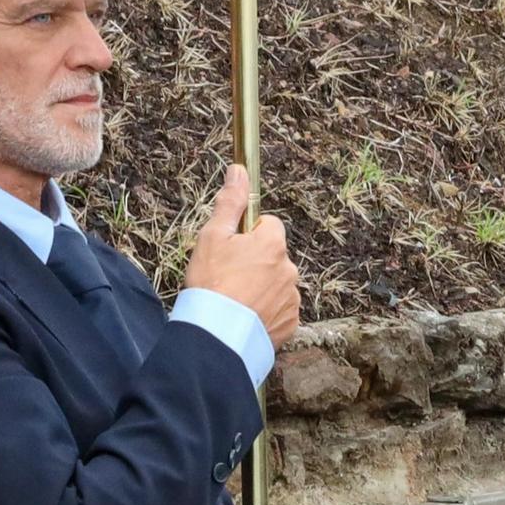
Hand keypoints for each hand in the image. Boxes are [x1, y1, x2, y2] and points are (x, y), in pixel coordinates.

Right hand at [183, 165, 300, 346]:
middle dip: (255, 261)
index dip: (248, 233)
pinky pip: (280, 309)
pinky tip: (246, 315)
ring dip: (262, 286)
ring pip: (277, 282)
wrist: (217, 333)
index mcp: (273, 244)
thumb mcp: (213, 235)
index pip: (268, 225)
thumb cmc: (211, 282)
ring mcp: (292, 298)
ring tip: (236, 298)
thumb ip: (230, 202)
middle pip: (273, 255)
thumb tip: (239, 171)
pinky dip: (266, 310)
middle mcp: (290, 269)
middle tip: (229, 276)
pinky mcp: (291, 322)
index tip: (232, 247)